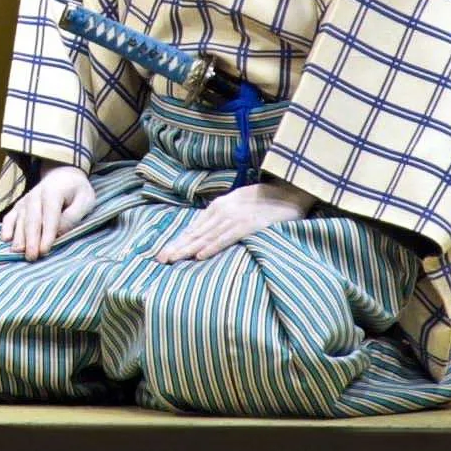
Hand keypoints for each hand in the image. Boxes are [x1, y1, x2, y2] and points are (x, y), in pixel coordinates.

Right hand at [0, 163, 94, 260]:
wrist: (63, 175)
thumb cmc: (76, 191)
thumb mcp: (85, 200)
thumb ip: (72, 216)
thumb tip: (59, 233)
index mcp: (53, 192)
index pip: (49, 216)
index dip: (47, 234)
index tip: (45, 251)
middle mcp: (36, 195)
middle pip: (32, 219)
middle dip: (31, 239)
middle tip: (31, 257)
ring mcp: (25, 200)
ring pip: (20, 219)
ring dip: (18, 236)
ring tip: (17, 252)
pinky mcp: (20, 206)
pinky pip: (10, 216)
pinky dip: (6, 227)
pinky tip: (5, 238)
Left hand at [154, 179, 315, 263]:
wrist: (290, 191)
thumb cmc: (265, 200)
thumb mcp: (238, 205)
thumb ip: (223, 218)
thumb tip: (206, 234)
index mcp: (219, 207)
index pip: (194, 228)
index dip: (178, 241)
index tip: (163, 254)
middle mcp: (223, 211)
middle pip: (195, 233)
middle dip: (177, 247)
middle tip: (160, 260)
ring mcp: (235, 217)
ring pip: (206, 236)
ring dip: (188, 249)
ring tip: (172, 259)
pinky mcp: (249, 224)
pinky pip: (227, 237)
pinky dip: (213, 246)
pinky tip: (200, 255)